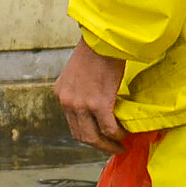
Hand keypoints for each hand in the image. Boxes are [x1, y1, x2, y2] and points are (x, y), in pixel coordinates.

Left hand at [54, 37, 126, 154]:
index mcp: (61, 93)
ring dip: (107, 145)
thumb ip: (80, 88)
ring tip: (120, 146)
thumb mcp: (78, 71)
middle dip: (97, 145)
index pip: (71, 123)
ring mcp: (81, 104)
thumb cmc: (96, 50)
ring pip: (93, 137)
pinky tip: (124, 134)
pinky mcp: (98, 103)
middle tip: (111, 148)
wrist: (103, 38)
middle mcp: (67, 101)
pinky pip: (109, 129)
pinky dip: (118, 136)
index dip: (87, 133)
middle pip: (80, 135)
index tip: (100, 137)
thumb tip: (94, 100)